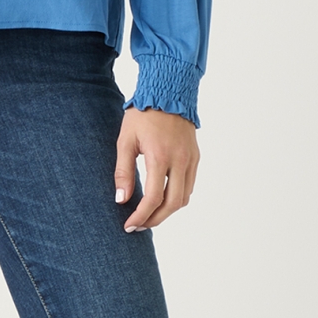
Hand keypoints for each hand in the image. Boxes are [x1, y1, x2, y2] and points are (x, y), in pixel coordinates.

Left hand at [115, 108, 199, 230]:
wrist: (168, 92)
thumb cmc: (143, 114)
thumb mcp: (126, 141)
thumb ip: (123, 172)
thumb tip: (121, 200)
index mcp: (160, 157)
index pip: (153, 198)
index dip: (141, 216)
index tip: (129, 225)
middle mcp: (180, 161)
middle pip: (172, 204)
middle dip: (155, 220)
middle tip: (138, 225)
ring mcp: (190, 159)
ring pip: (184, 198)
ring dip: (167, 211)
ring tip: (149, 215)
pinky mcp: (195, 157)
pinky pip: (189, 186)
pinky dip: (177, 198)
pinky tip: (162, 199)